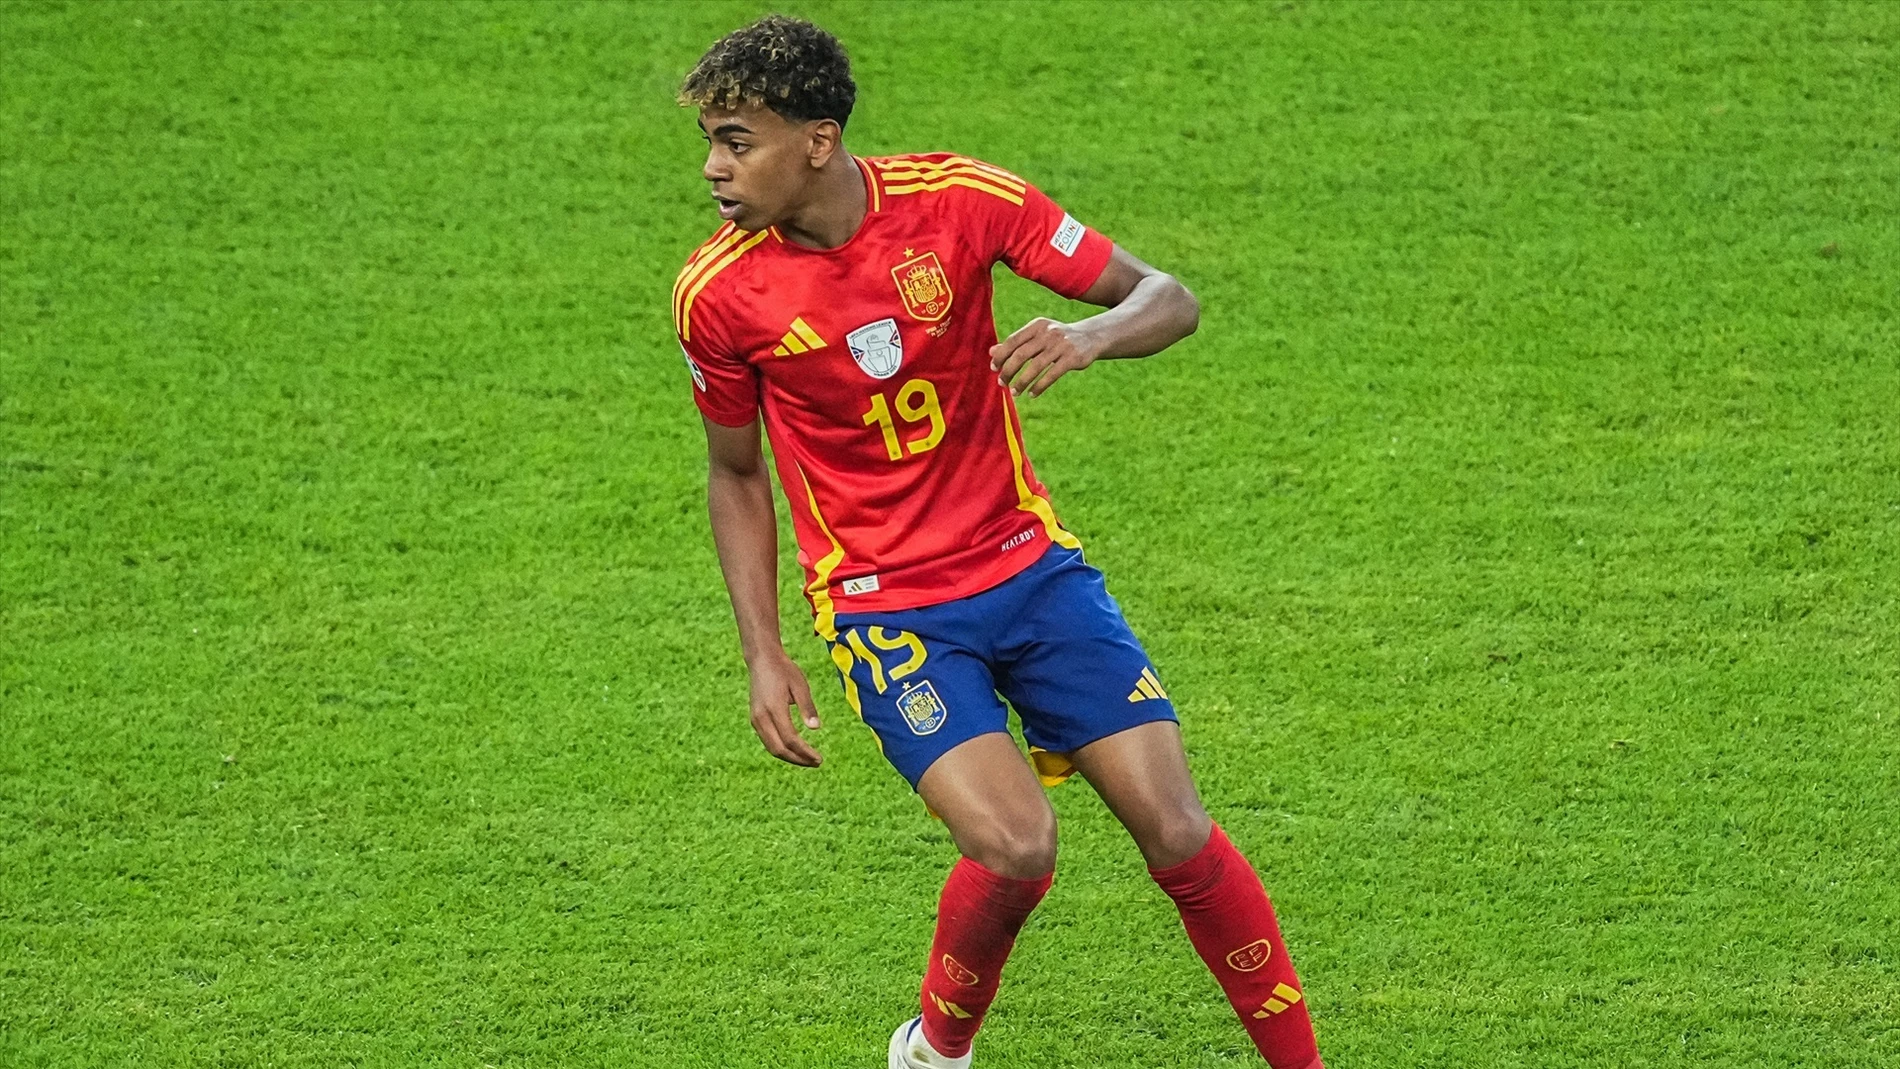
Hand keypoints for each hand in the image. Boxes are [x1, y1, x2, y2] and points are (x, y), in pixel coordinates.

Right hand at [747, 650, 822, 766]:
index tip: (819, 759)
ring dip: (790, 757)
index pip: (790, 739)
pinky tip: (796, 750)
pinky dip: (782, 749)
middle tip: (816, 763)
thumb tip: (816, 728)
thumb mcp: (800, 685)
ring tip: (808, 760)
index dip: (805, 752)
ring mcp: (756, 719)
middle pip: (779, 749)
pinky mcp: (755, 719)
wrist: (762, 660)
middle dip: (798, 760)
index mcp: (774, 708)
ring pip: (772, 748)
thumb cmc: (784, 670)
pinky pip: (768, 741)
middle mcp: (761, 717)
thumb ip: (807, 707)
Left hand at [989, 317, 1100, 397]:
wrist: (1090, 337)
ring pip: (1036, 367)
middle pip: (1021, 354)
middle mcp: (1048, 333)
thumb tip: (992, 352)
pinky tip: (1032, 394)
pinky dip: (1039, 386)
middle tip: (1002, 383)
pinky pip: (1051, 375)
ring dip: (1022, 382)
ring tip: (1015, 392)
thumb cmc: (1057, 339)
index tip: (994, 368)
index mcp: (1037, 326)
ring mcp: (1061, 345)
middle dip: (1008, 371)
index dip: (1001, 356)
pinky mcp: (1072, 358)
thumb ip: (1016, 344)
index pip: (1013, 341)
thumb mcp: (1038, 336)